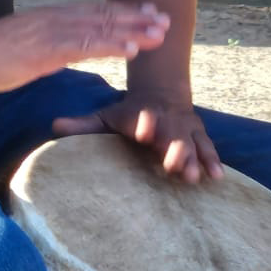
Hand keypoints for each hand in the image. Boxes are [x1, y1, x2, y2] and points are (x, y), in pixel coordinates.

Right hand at [0, 1, 169, 92]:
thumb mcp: (24, 46)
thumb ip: (45, 45)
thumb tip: (57, 52)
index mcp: (51, 17)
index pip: (94, 11)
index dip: (123, 12)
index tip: (147, 12)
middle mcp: (57, 19)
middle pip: (105, 16)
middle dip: (137, 18)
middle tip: (166, 19)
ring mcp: (54, 33)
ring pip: (102, 29)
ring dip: (134, 31)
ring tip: (160, 33)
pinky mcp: (47, 50)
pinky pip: (86, 47)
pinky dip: (112, 46)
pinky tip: (132, 49)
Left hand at [53, 93, 222, 182]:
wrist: (162, 94)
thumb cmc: (129, 114)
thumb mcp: (106, 116)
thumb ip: (83, 124)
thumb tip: (54, 127)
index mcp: (142, 115)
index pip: (143, 118)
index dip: (144, 124)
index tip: (143, 131)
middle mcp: (166, 121)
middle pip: (171, 134)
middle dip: (173, 148)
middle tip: (173, 165)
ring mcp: (184, 128)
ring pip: (192, 143)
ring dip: (194, 159)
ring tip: (195, 177)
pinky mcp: (198, 136)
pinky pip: (207, 148)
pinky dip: (212, 161)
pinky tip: (217, 177)